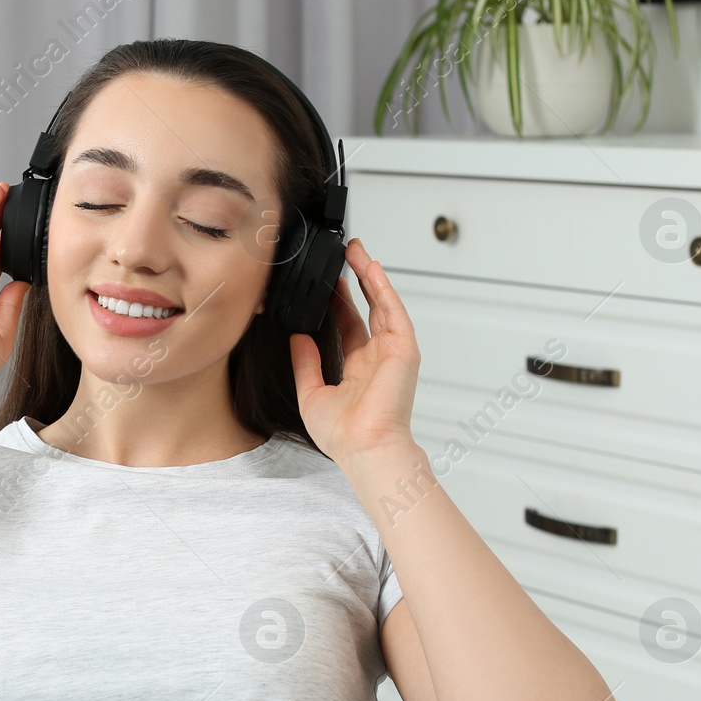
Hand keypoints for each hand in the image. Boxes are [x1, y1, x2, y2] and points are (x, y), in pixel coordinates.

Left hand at [289, 238, 419, 470]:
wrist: (363, 448)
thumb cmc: (343, 435)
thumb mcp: (311, 393)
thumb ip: (305, 363)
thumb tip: (297, 337)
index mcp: (358, 370)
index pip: (349, 327)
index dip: (338, 303)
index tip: (327, 284)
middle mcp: (377, 358)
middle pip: (367, 310)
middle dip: (355, 282)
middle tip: (343, 257)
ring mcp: (392, 352)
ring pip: (381, 304)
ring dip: (369, 276)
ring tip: (356, 252)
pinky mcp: (403, 349)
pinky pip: (393, 311)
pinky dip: (383, 288)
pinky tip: (370, 269)